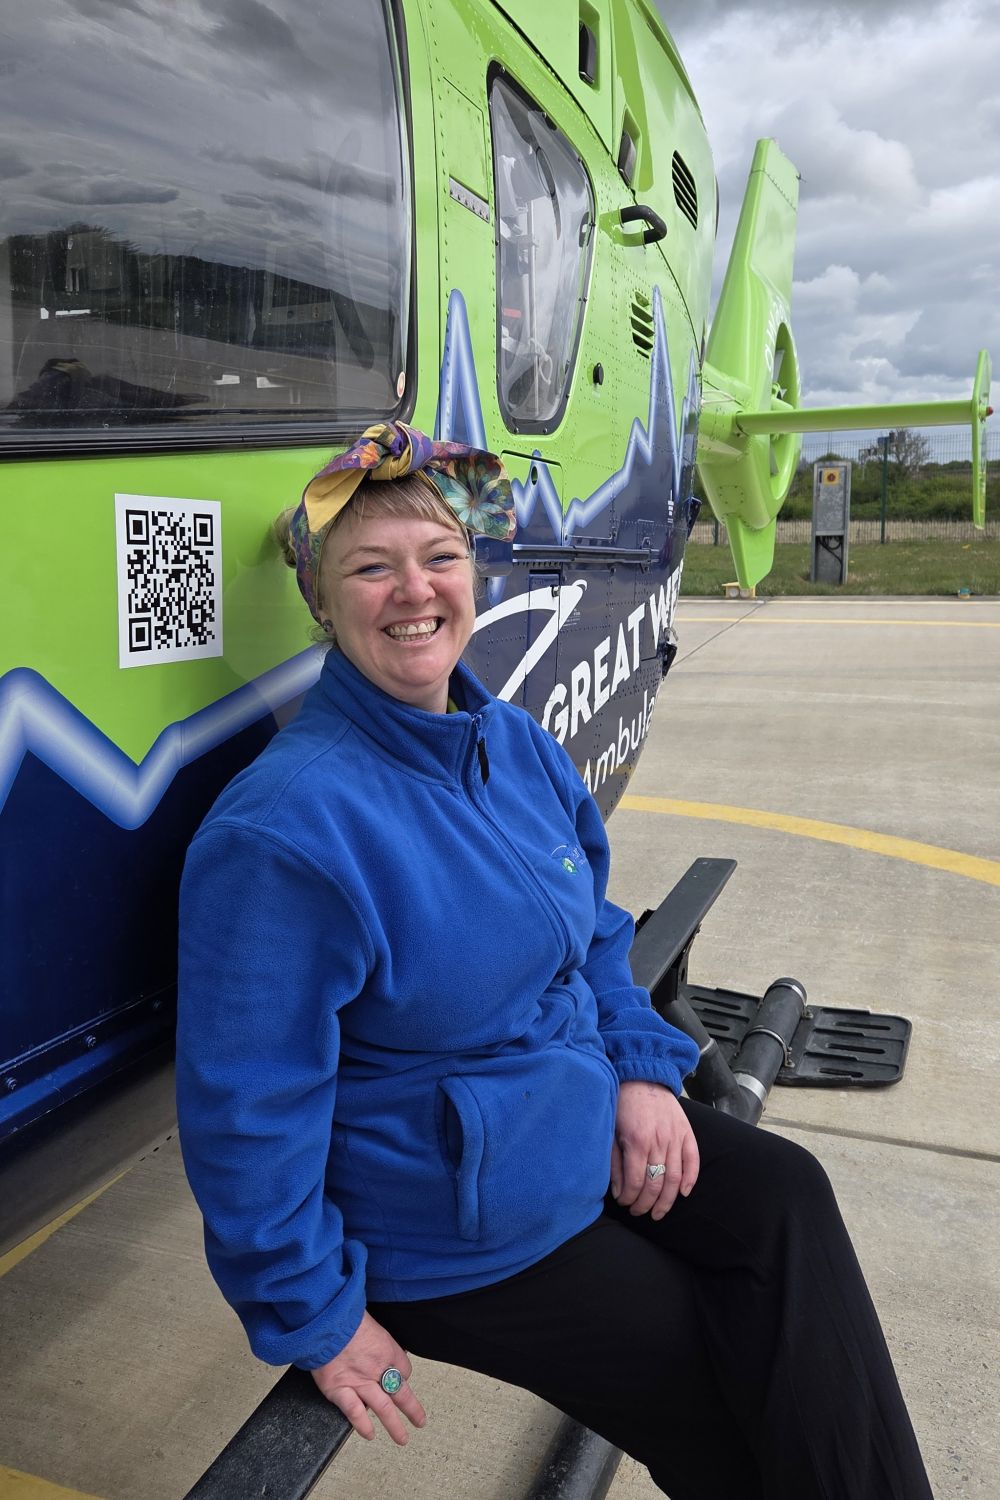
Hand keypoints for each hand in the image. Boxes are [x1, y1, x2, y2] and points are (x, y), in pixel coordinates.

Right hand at [311, 1311, 426, 1444]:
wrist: (326, 1320)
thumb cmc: (346, 1316)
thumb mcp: (372, 1323)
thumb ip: (376, 1342)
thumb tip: (375, 1348)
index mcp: (388, 1350)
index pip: (404, 1370)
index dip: (402, 1375)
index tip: (399, 1379)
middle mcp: (377, 1369)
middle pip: (401, 1393)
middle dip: (412, 1410)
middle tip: (419, 1421)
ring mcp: (359, 1381)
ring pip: (384, 1408)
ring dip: (395, 1426)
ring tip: (402, 1439)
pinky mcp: (339, 1389)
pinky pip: (355, 1412)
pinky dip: (363, 1425)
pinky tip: (370, 1434)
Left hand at [610, 1081, 699, 1219]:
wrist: (642, 1077)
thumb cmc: (623, 1104)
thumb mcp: (611, 1132)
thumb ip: (615, 1163)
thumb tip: (619, 1191)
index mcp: (637, 1141)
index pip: (636, 1182)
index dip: (630, 1198)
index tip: (625, 1203)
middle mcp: (659, 1142)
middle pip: (656, 1184)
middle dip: (646, 1204)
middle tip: (639, 1212)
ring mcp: (675, 1138)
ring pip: (675, 1178)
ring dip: (667, 1201)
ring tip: (658, 1212)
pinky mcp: (686, 1132)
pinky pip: (693, 1161)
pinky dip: (691, 1180)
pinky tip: (683, 1194)